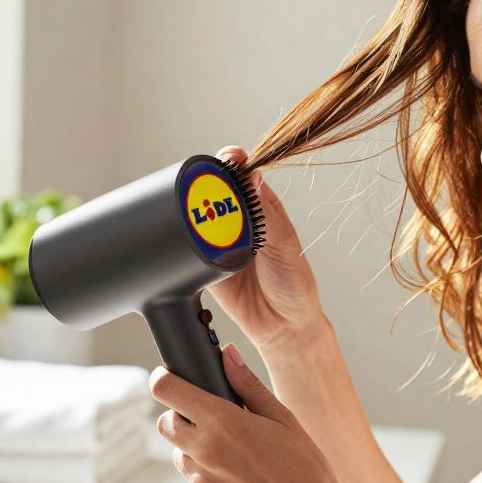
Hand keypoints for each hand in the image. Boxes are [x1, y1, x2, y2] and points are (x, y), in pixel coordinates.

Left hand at [149, 342, 353, 482]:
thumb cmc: (305, 470)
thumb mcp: (283, 419)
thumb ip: (248, 385)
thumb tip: (228, 354)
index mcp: (223, 422)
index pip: (166, 390)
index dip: (164, 379)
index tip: (169, 378)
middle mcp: (204, 451)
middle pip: (165, 423)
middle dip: (180, 416)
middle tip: (210, 419)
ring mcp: (200, 482)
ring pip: (179, 454)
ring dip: (195, 449)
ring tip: (236, 456)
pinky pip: (195, 482)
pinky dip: (209, 477)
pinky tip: (240, 482)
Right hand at [210, 145, 326, 350]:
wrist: (281, 326)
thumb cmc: (294, 284)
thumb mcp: (284, 244)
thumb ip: (266, 212)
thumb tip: (253, 176)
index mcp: (263, 208)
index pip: (244, 176)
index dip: (234, 163)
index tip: (228, 156)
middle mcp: (240, 220)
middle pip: (216, 190)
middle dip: (209, 183)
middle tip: (211, 187)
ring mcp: (220, 240)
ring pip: (201, 215)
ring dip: (197, 211)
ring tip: (205, 216)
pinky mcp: (204, 262)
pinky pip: (190, 246)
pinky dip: (187, 240)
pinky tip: (193, 238)